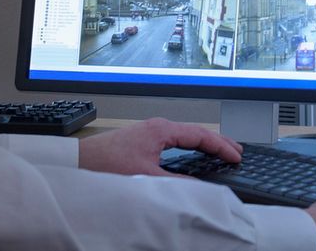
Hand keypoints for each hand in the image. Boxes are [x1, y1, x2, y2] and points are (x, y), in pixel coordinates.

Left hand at [76, 117, 238, 175]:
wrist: (79, 161)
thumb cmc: (106, 163)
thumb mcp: (145, 177)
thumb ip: (175, 183)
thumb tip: (199, 188)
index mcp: (162, 130)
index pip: (200, 135)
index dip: (221, 146)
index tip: (236, 156)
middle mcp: (158, 127)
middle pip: (196, 131)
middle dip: (218, 141)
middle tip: (236, 151)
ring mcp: (150, 132)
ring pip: (186, 135)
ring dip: (204, 143)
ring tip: (220, 151)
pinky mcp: (143, 139)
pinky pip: (176, 139)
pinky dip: (191, 145)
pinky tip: (193, 153)